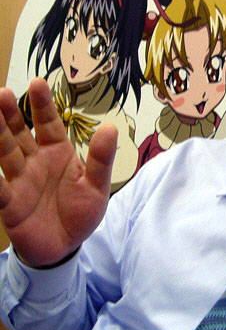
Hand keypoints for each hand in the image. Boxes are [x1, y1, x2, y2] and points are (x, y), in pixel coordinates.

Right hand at [0, 78, 117, 266]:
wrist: (66, 247)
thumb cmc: (81, 213)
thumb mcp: (97, 186)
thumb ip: (101, 159)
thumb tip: (111, 128)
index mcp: (57, 153)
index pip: (48, 124)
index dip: (42, 105)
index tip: (37, 82)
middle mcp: (35, 162)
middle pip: (19, 133)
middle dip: (10, 114)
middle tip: (2, 92)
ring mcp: (20, 181)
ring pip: (4, 153)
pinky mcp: (10, 203)